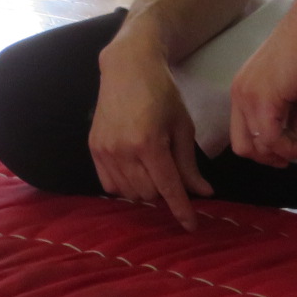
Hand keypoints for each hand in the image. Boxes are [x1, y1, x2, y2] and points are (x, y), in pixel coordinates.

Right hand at [90, 36, 213, 228]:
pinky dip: (123, 186)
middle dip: (164, 194)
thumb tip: (202, 193)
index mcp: (150, 144)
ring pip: (127, 192)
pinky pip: (108, 183)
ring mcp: (105, 150)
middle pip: (147, 194)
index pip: (169, 189)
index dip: (182, 211)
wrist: (126, 69)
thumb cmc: (162, 93)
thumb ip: (189, 163)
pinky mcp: (93, 147)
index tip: (191, 227)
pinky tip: (133, 173)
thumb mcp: (183, 127)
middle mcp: (123, 150)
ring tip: (153, 173)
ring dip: (144, 191)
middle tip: (172, 177)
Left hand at [229, 8, 296, 166]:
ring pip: (258, 146)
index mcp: (242, 94)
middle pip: (243, 148)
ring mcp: (247, 97)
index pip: (240, 136)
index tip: (289, 151)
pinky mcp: (264, 99)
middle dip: (271, 158)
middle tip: (296, 152)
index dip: (265, 151)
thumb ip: (295, 122)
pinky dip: (291, 148)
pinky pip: (271, 139)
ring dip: (286, 153)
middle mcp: (238, 96)